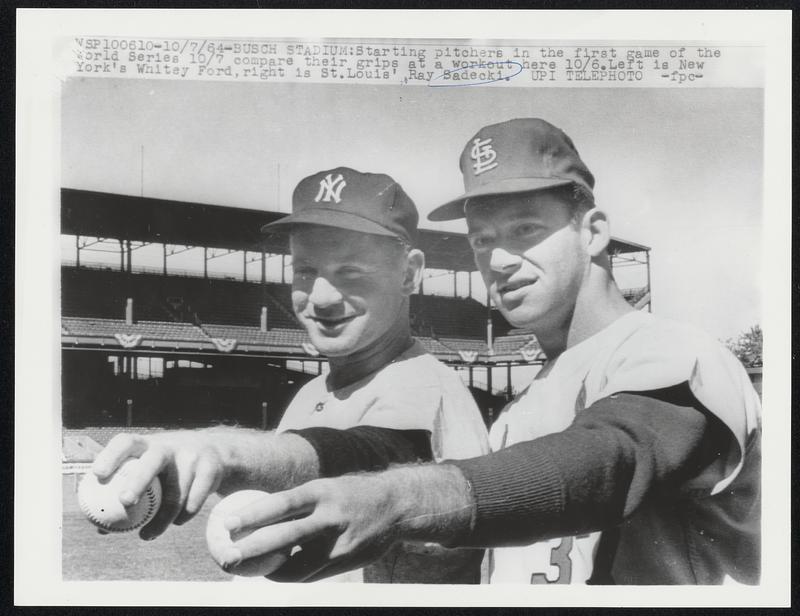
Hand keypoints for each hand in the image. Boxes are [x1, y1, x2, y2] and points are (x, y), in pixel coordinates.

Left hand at [91, 431, 226, 539]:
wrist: (217, 453)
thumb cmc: (170, 468)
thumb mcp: (151, 471)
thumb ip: (128, 492)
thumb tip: (100, 528)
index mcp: (148, 443)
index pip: (127, 442)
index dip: (111, 455)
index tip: (98, 474)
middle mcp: (170, 445)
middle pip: (154, 459)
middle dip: (138, 479)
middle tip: (125, 502)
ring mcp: (192, 456)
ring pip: (175, 493)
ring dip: (161, 519)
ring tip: (147, 535)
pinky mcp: (210, 469)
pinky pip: (194, 502)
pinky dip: (183, 517)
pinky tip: (176, 522)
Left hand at [219, 475, 401, 581]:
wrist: (395, 506)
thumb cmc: (348, 496)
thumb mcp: (325, 488)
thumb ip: (299, 504)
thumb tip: (257, 518)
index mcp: (322, 492)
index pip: (282, 503)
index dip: (253, 514)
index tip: (227, 524)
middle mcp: (331, 516)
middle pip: (286, 536)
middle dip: (253, 548)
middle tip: (228, 557)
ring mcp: (340, 541)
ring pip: (297, 564)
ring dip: (270, 570)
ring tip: (249, 570)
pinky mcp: (346, 560)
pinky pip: (310, 574)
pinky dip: (290, 575)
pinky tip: (276, 573)